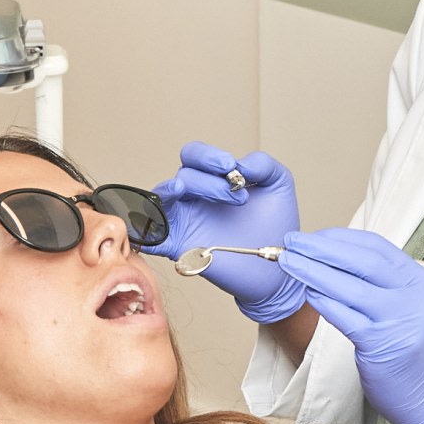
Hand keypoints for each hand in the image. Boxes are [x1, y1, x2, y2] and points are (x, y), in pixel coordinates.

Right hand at [148, 142, 304, 322]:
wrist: (277, 267)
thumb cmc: (275, 226)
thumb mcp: (278, 184)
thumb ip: (263, 163)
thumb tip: (239, 163)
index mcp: (212, 180)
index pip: (194, 156)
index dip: (207, 156)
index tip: (231, 168)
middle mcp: (193, 198)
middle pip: (182, 174)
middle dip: (209, 181)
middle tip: (238, 198)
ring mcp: (183, 222)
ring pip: (161, 196)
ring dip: (176, 188)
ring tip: (189, 191)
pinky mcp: (178, 248)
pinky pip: (149, 234)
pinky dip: (145, 225)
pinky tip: (159, 219)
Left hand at [279, 228, 423, 423]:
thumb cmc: (410, 347)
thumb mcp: (407, 305)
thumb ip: (381, 282)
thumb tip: (331, 256)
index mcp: (421, 280)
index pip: (377, 247)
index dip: (340, 238)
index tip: (313, 235)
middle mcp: (415, 296)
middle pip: (362, 261)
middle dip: (322, 248)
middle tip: (293, 241)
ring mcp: (400, 320)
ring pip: (349, 287)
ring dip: (312, 271)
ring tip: (288, 262)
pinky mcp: (381, 344)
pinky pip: (344, 317)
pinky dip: (322, 301)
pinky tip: (306, 291)